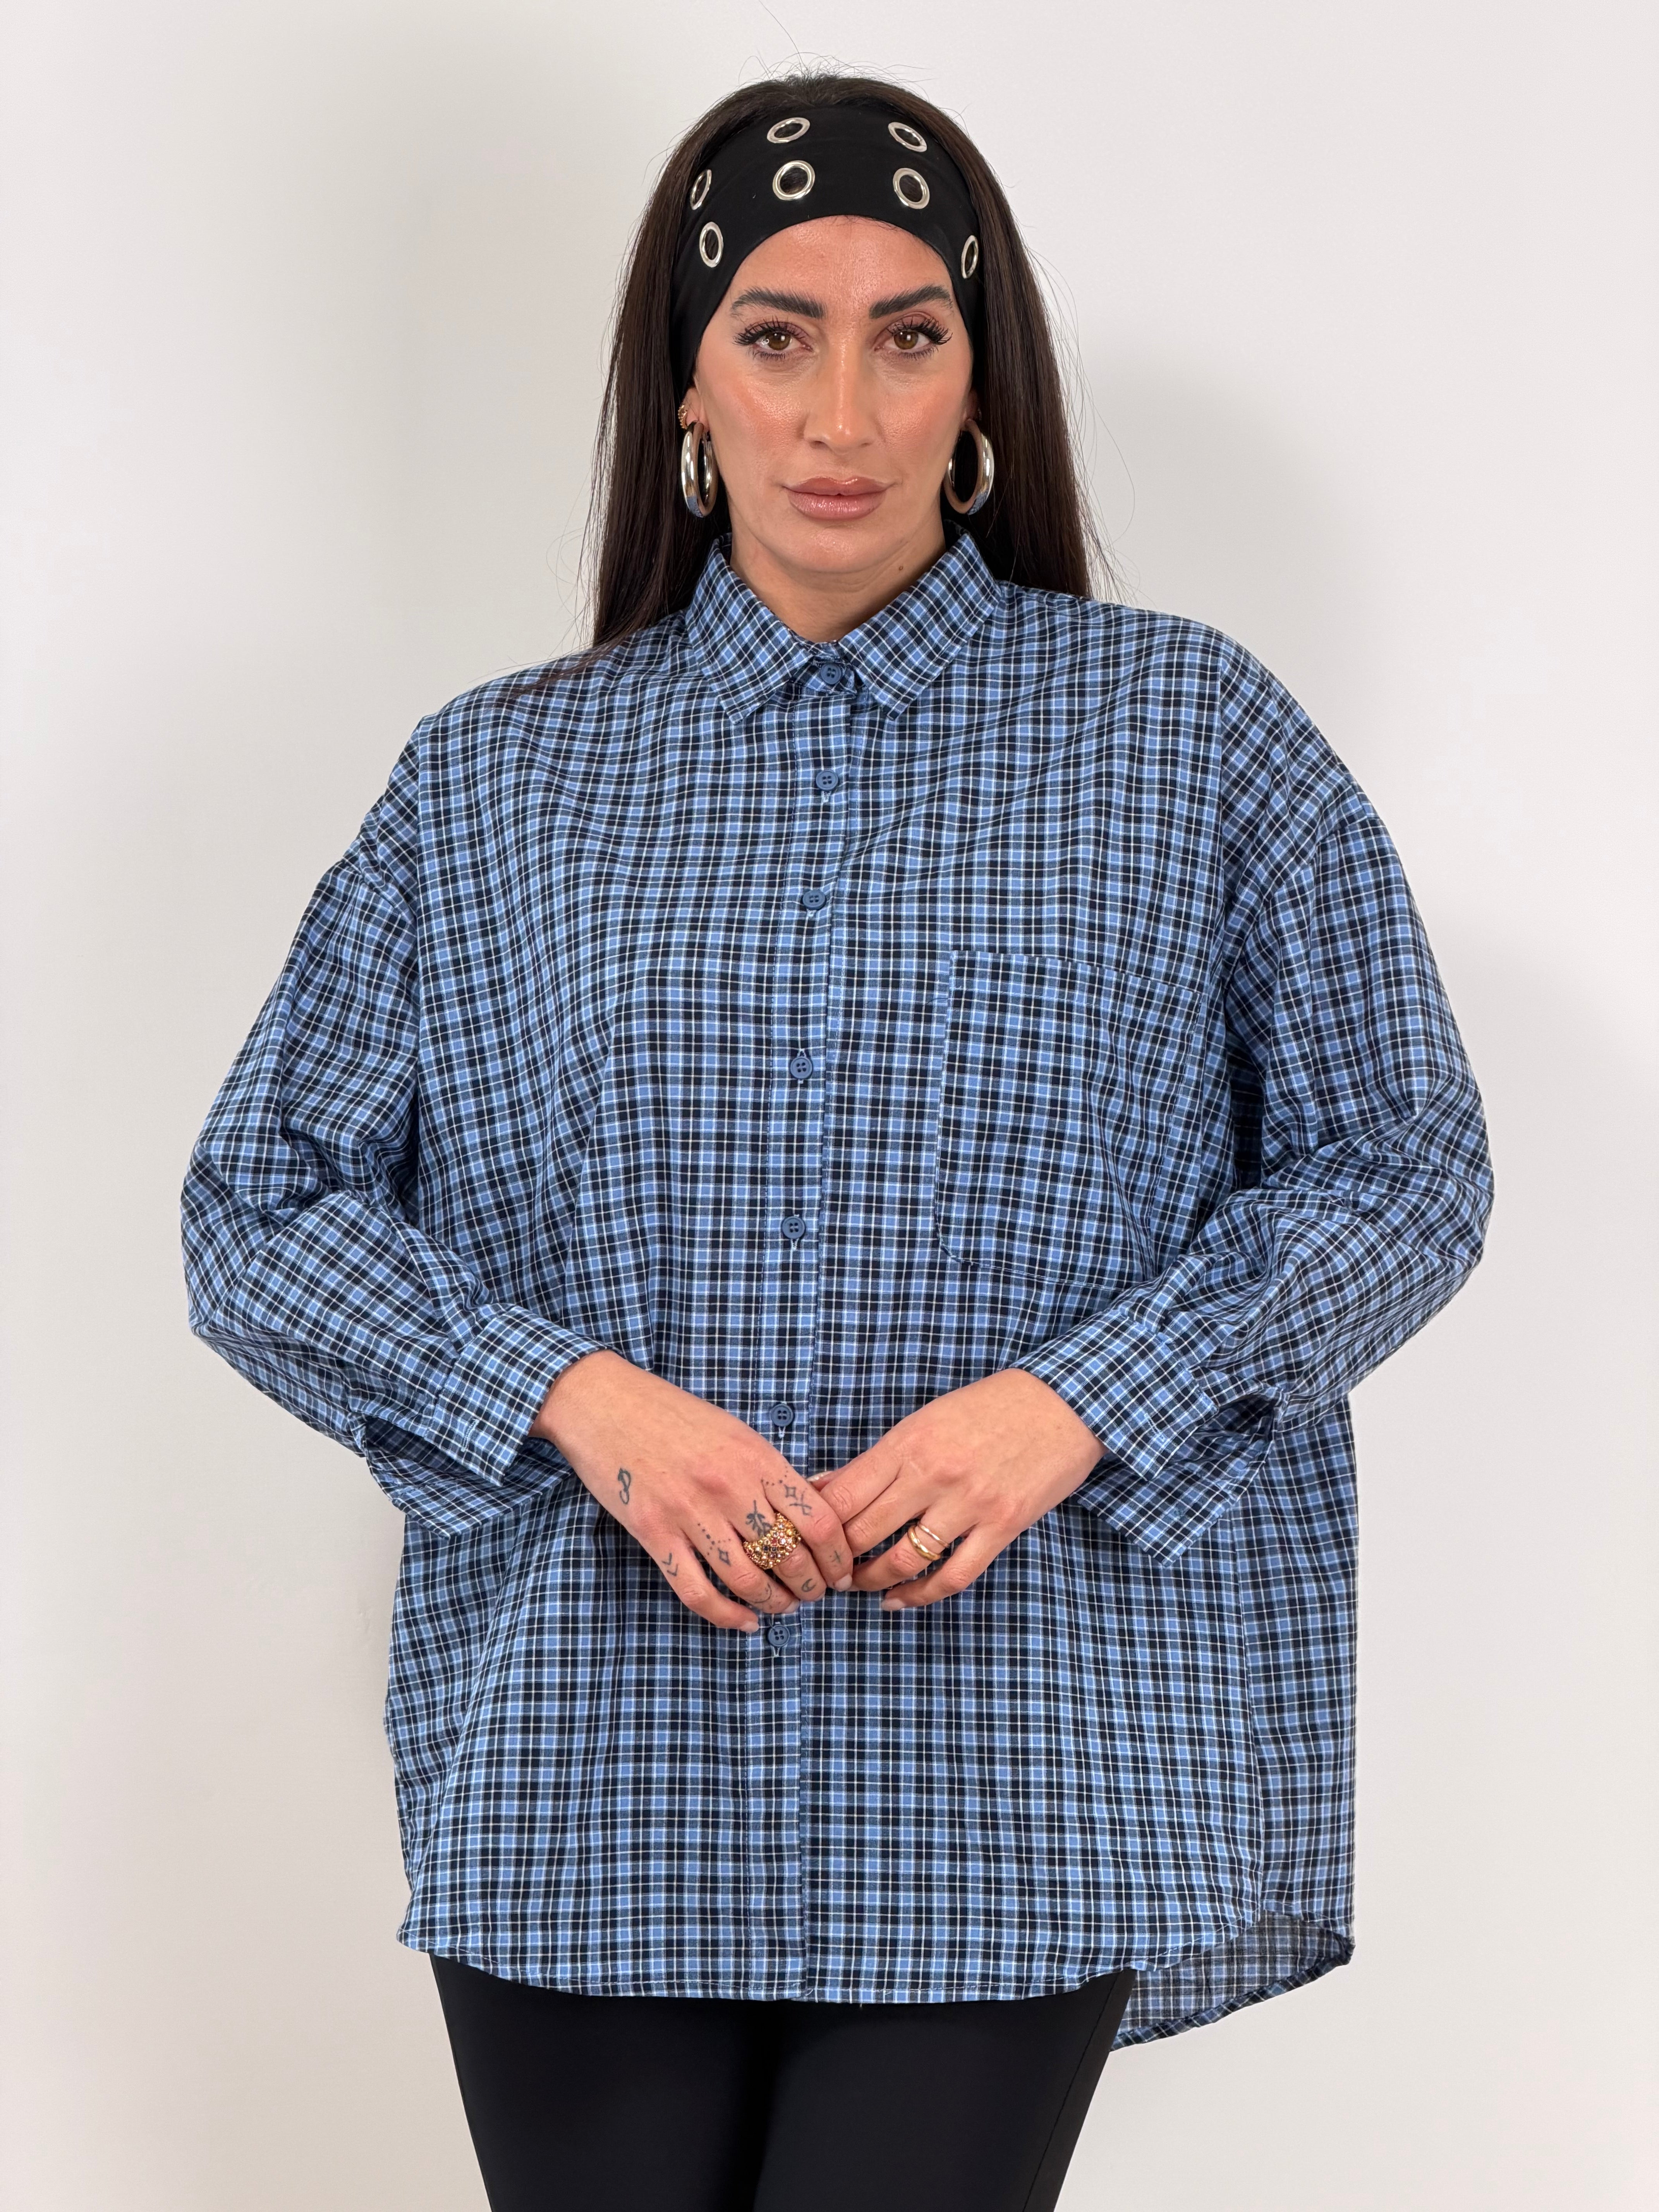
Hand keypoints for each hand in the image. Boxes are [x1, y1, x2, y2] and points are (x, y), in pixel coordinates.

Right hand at [532, 1351, 856, 1632]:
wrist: (605, 1402)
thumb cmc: (673, 1415)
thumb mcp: (735, 1432)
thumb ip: (770, 1472)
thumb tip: (812, 1514)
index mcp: (756, 1457)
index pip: (819, 1521)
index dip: (839, 1558)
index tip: (843, 1573)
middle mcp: (728, 1485)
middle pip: (789, 1556)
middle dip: (810, 1587)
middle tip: (814, 1595)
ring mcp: (688, 1511)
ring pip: (747, 1579)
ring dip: (773, 1604)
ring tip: (783, 1608)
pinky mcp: (653, 1532)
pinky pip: (698, 1591)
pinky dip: (727, 1615)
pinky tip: (745, 1622)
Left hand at [809, 1369, 1103, 1612]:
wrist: (1063, 1403)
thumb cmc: (989, 1408)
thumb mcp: (926, 1419)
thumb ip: (880, 1458)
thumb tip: (826, 1485)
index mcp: (909, 1442)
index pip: (845, 1495)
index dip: (818, 1526)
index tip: (807, 1539)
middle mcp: (934, 1473)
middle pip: (865, 1531)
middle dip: (837, 1560)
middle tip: (825, 1571)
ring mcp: (970, 1503)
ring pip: (904, 1560)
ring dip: (873, 1581)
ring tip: (860, 1586)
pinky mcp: (1002, 1526)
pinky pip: (953, 1576)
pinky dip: (921, 1596)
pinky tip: (901, 1600)